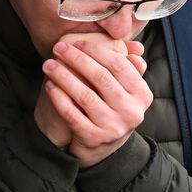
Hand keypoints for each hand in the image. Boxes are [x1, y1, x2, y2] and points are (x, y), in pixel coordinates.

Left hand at [41, 37, 150, 168]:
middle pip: (101, 77)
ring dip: (63, 76)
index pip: (119, 65)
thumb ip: (129, 69)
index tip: (77, 43)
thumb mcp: (128, 92)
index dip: (96, 51)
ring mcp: (112, 126)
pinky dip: (59, 98)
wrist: (104, 149)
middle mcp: (130, 111)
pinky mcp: (93, 138)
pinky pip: (71, 114)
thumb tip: (135, 48)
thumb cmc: (113, 110)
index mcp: (142, 95)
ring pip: (84, 95)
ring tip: (49, 65)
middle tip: (59, 48)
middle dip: (77, 59)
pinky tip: (50, 86)